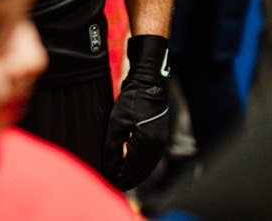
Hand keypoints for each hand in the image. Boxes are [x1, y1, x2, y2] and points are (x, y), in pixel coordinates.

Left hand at [103, 35, 170, 190]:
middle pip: (143, 172)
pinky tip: (131, 167)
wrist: (149, 85)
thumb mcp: (116, 124)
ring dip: (136, 175)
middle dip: (129, 180)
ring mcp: (162, 143)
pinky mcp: (161, 138)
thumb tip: (109, 168)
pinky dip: (142, 166)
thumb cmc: (130, 101)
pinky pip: (151, 159)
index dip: (121, 177)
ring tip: (122, 180)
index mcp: (146, 143)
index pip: (132, 168)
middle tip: (114, 186)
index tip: (109, 183)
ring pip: (148, 167)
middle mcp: (158, 146)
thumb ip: (112, 147)